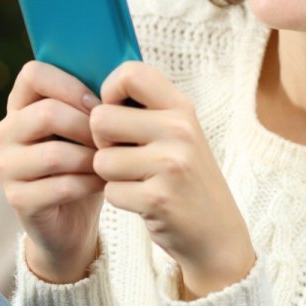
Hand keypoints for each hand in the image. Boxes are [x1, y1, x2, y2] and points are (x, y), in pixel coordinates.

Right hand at [0, 60, 105, 283]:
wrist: (72, 220)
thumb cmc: (84, 162)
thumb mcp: (85, 126)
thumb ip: (91, 101)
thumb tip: (121, 72)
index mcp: (19, 105)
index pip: (33, 74)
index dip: (70, 84)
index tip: (98, 104)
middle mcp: (5, 132)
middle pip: (47, 113)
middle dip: (88, 126)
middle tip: (110, 139)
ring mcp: (6, 167)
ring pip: (55, 154)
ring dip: (92, 158)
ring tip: (110, 162)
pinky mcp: (17, 199)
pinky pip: (60, 186)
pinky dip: (89, 184)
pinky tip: (104, 183)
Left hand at [90, 61, 256, 298]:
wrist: (217, 232)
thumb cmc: (184, 176)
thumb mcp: (176, 132)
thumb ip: (144, 108)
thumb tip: (88, 92)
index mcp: (181, 107)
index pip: (130, 72)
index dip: (109, 91)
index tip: (116, 112)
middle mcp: (179, 130)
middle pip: (101, 118)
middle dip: (102, 141)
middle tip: (125, 155)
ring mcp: (171, 164)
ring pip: (100, 159)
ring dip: (111, 174)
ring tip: (138, 179)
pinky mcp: (159, 199)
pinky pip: (110, 191)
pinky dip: (120, 199)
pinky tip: (144, 201)